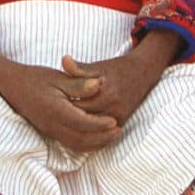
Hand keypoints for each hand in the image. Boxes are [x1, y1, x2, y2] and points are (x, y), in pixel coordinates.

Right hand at [0, 47, 120, 151]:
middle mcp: (51, 124)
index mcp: (54, 109)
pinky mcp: (48, 131)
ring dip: (95, 143)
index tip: (115, 121)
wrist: (11, 84)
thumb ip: (77, 84)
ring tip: (110, 135)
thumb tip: (98, 85)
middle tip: (118, 131)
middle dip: (101, 138)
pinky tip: (94, 137)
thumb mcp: (57, 76)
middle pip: (81, 139)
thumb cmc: (34, 77)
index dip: (100, 124)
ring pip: (75, 144)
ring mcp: (48, 130)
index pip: (82, 122)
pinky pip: (69, 143)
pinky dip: (84, 143)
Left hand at [60, 30, 181, 125]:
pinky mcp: (121, 124)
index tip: (51, 102)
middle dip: (68, 117)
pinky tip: (77, 127)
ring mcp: (118, 119)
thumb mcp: (99, 66)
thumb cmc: (117, 68)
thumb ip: (80, 68)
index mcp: (105, 94)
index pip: (77, 105)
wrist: (142, 73)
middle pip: (83, 120)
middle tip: (53, 115)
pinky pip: (101, 134)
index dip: (63, 104)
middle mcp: (113, 110)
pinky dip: (89, 131)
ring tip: (63, 121)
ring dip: (78, 126)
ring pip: (92, 130)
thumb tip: (63, 60)